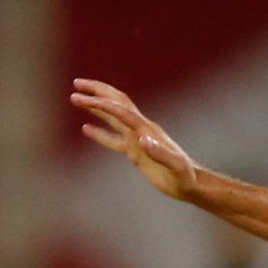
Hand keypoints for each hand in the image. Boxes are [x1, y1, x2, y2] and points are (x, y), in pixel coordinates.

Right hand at [71, 79, 198, 201]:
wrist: (192, 184)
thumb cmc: (186, 176)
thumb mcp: (175, 166)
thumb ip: (160, 153)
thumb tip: (142, 140)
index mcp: (147, 130)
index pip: (121, 112)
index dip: (102, 104)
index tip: (83, 97)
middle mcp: (141, 129)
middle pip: (116, 103)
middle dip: (96, 92)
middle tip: (76, 83)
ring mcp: (137, 139)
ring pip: (112, 117)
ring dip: (95, 106)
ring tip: (75, 98)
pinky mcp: (135, 152)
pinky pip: (113, 139)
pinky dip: (99, 133)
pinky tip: (86, 128)